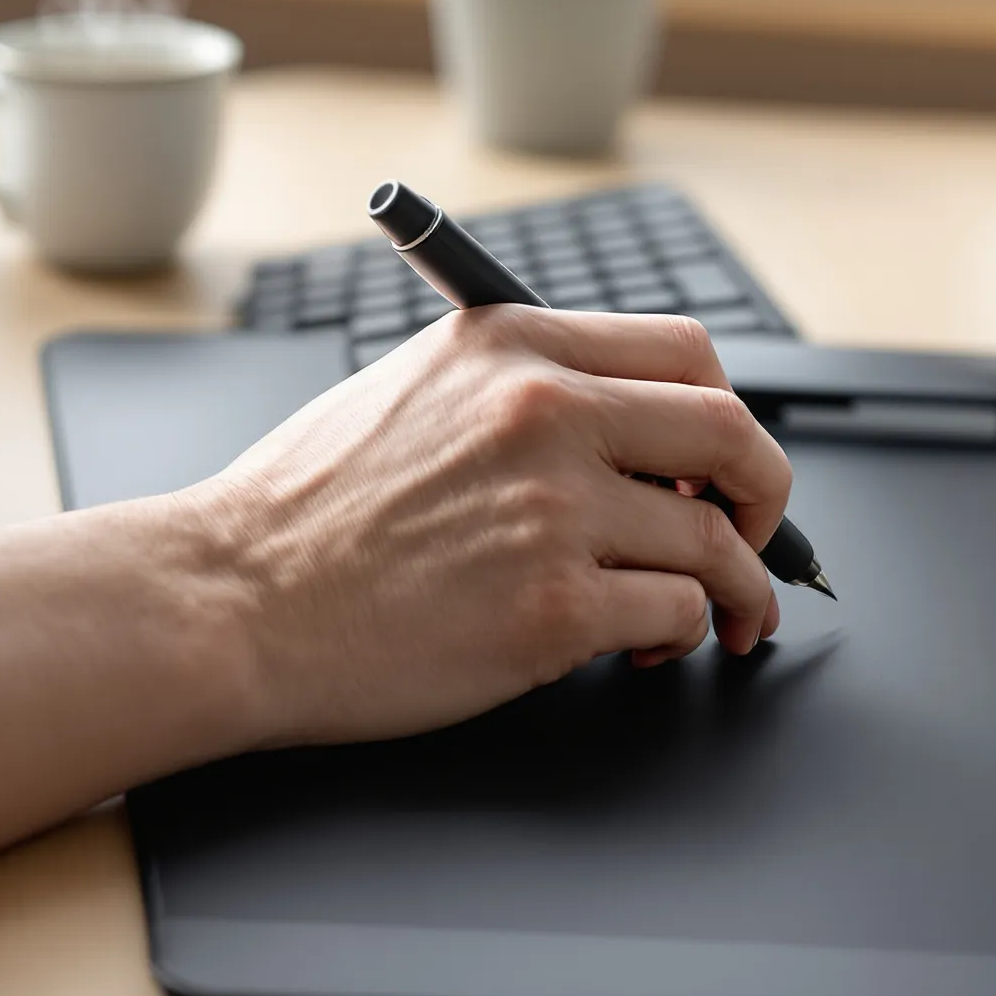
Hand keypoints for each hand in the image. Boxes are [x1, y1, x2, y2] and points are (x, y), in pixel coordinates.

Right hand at [192, 306, 792, 747]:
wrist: (230, 599)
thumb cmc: (299, 512)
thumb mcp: (410, 388)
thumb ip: (514, 387)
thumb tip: (619, 426)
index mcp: (511, 345)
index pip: (686, 352)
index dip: (723, 414)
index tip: (720, 460)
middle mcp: (544, 412)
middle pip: (730, 435)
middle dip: (765, 496)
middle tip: (759, 536)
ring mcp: (554, 511)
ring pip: (714, 541)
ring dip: (737, 589)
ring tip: (724, 619)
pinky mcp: (552, 608)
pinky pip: (675, 613)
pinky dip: (681, 637)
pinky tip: (649, 650)